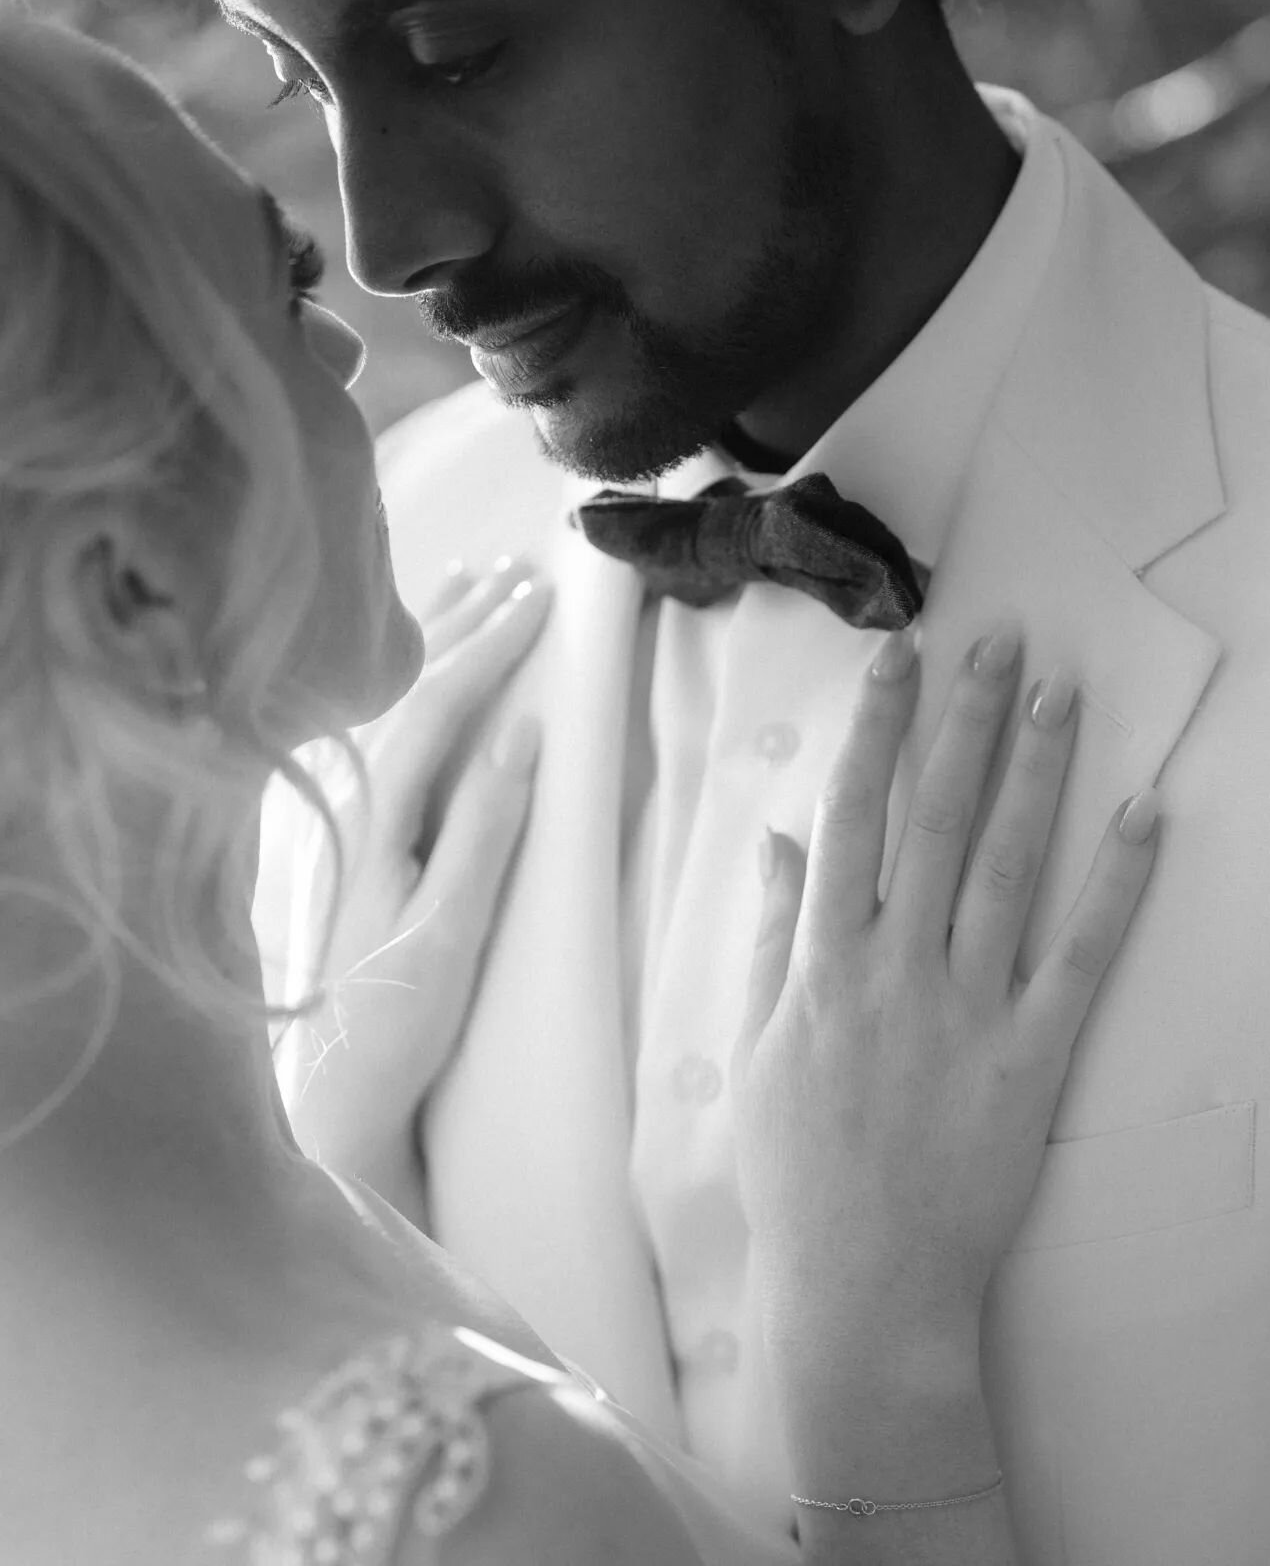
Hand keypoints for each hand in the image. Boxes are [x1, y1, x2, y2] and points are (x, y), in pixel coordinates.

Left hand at [279, 559, 549, 1181]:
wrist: (328, 1098)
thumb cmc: (395, 1022)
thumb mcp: (451, 932)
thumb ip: (484, 830)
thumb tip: (524, 731)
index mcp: (376, 816)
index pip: (438, 703)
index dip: (492, 646)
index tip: (542, 599)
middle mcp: (347, 803)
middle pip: (406, 686)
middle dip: (465, 622)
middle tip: (521, 571)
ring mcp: (342, 818)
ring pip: (385, 700)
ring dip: (432, 639)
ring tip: (471, 584)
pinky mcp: (346, 839)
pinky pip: (376, 728)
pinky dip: (405, 682)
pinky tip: (417, 671)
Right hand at [732, 626, 1157, 1405]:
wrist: (860, 1284)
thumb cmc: (795, 1169)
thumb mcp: (751, 1047)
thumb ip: (768, 937)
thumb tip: (782, 841)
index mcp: (818, 962)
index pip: (851, 817)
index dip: (876, 729)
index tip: (899, 658)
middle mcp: (892, 967)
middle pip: (932, 818)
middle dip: (963, 721)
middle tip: (995, 641)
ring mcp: (965, 1008)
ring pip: (1004, 865)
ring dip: (1034, 772)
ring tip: (1059, 693)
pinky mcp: (1030, 1055)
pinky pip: (1080, 955)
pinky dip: (1114, 882)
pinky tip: (1141, 814)